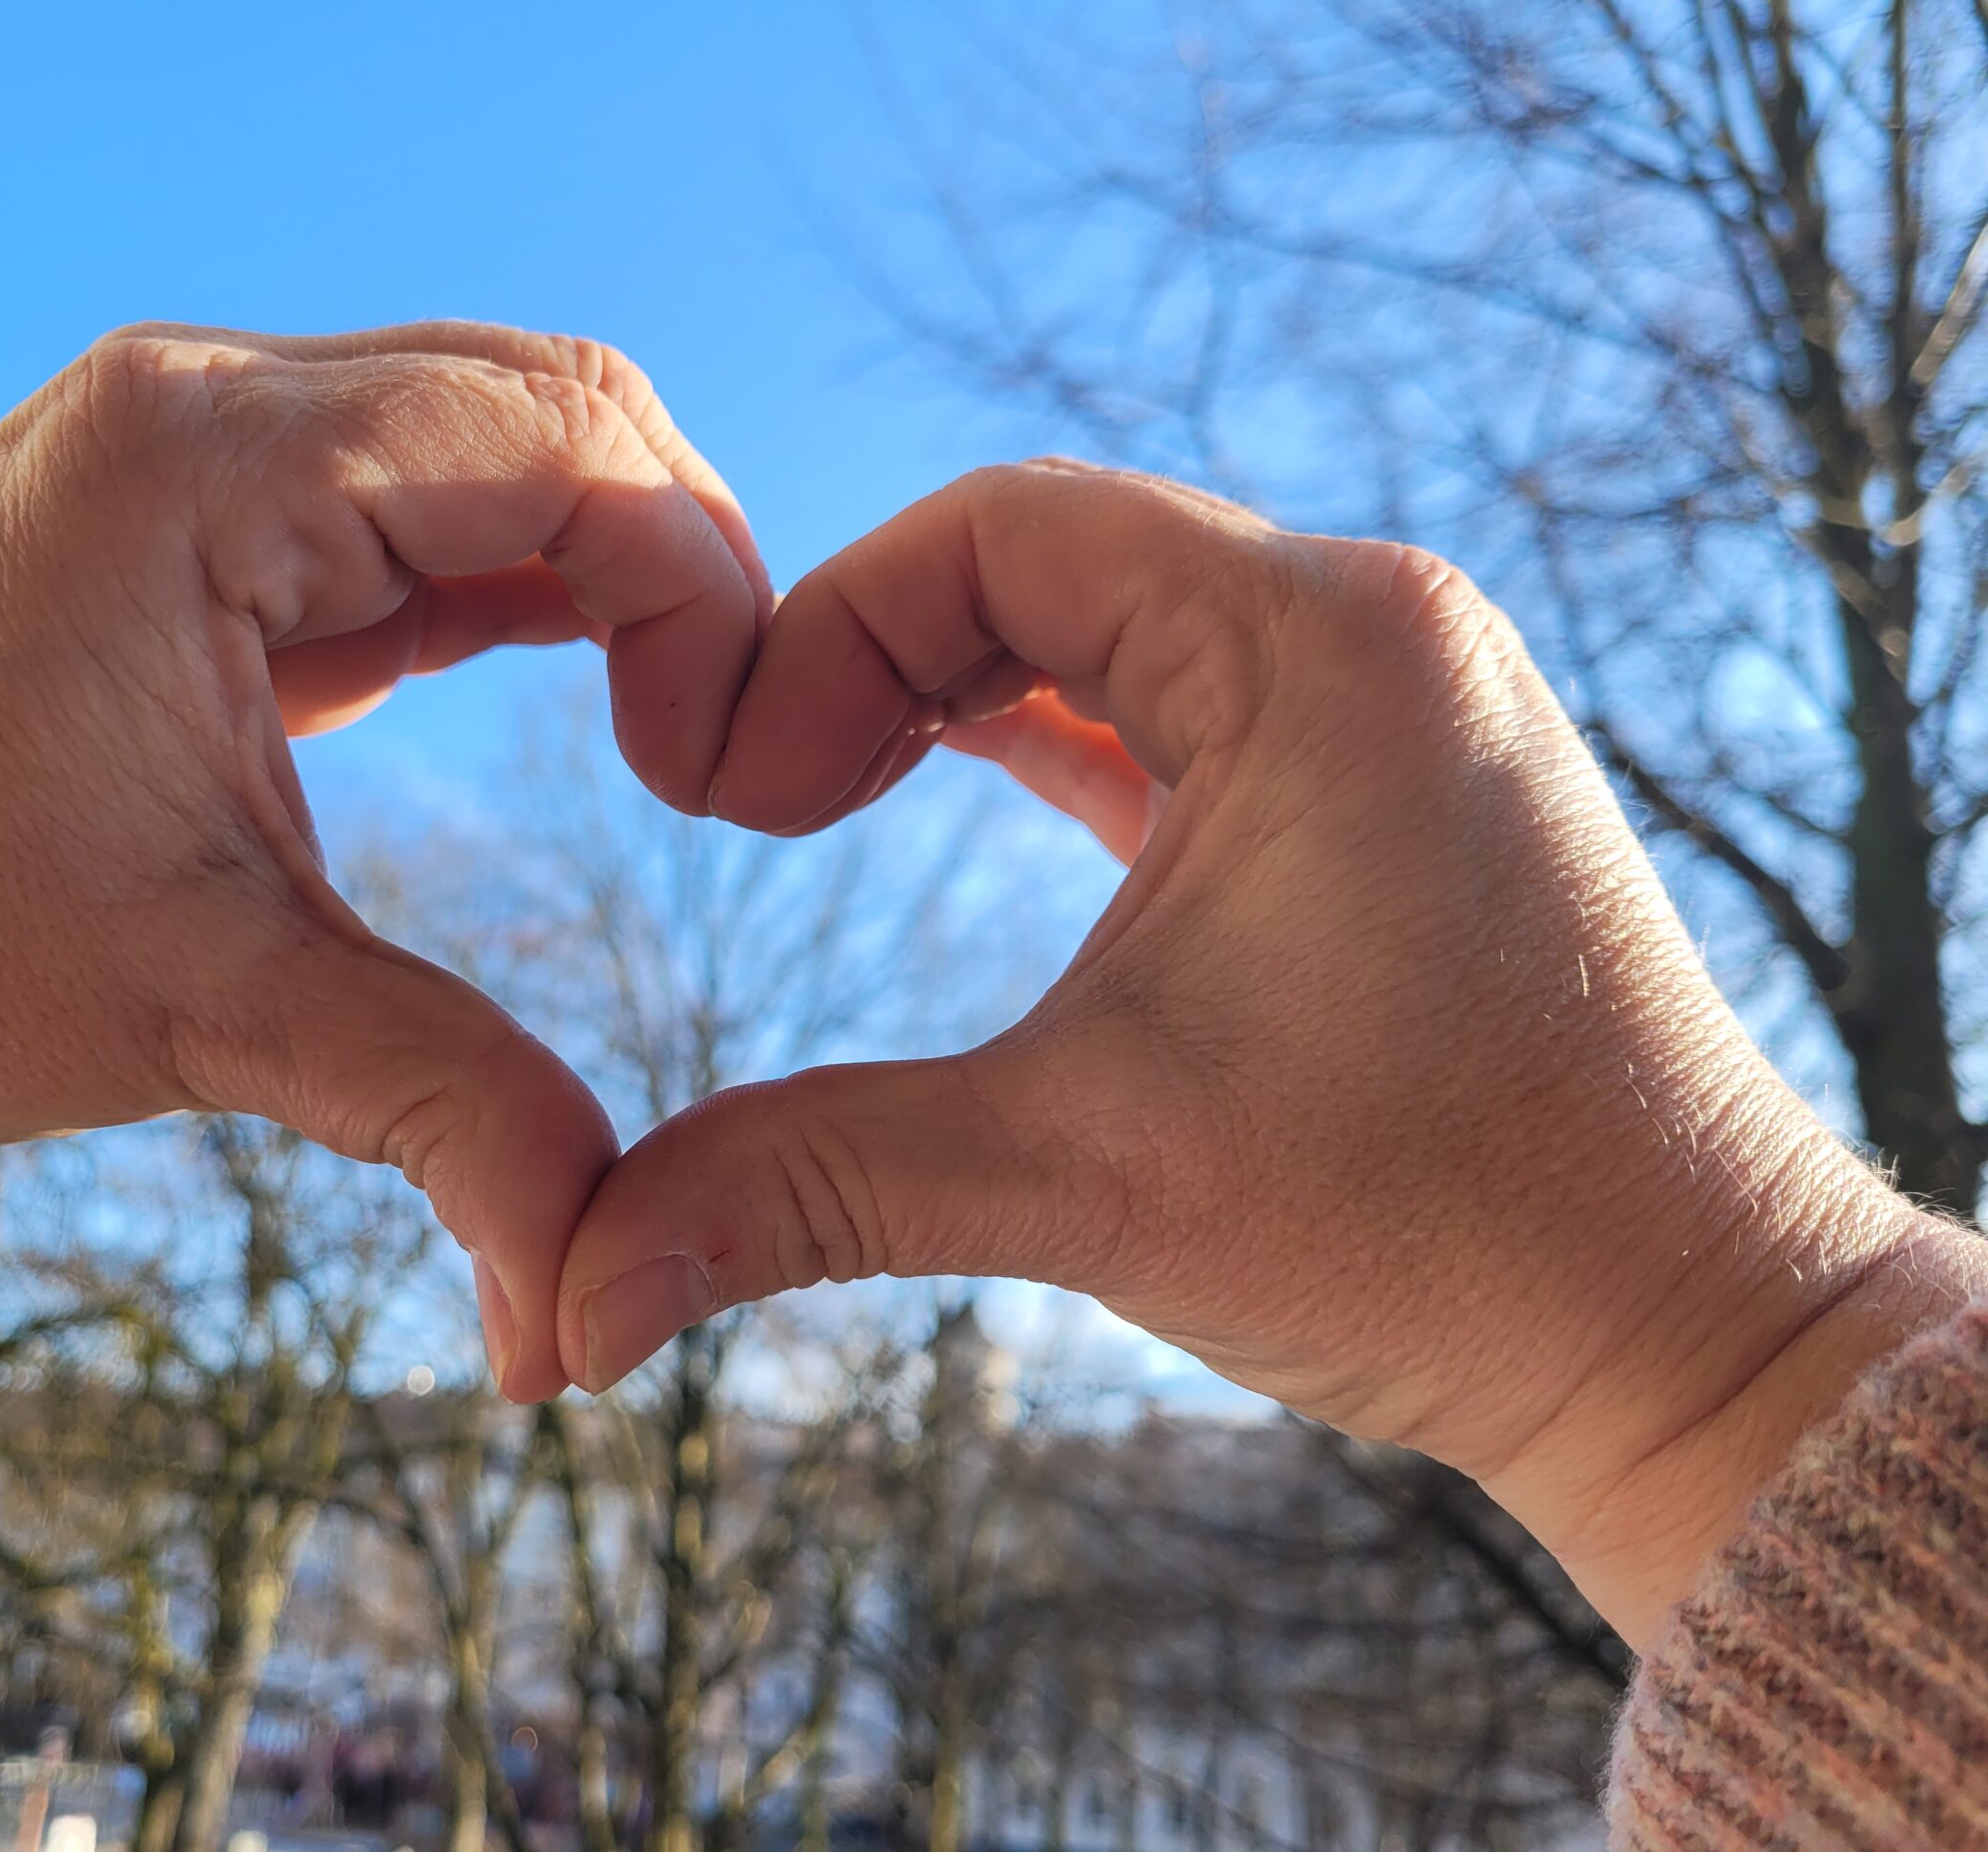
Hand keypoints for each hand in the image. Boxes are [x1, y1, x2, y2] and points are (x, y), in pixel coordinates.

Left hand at [0, 321, 765, 1401]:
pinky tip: (590, 692)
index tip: (716, 781)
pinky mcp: (204, 513)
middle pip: (558, 402)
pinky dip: (532, 584)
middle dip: (685, 568)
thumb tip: (582, 1329)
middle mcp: (208, 405)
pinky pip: (425, 501)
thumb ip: (440, 1117)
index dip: (701, 592)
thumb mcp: (202, 1017)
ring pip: (505, 433)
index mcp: (204, 467)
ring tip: (677, 736)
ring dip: (618, 570)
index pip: (562, 439)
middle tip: (721, 760)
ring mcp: (201, 443)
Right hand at [556, 461, 1987, 1640]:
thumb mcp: (1082, 1176)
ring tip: (817, 799)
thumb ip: (808, 1186)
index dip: (825, 630)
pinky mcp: (1391, 791)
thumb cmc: (1441, 1231)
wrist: (1685, 1337)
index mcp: (1318, 644)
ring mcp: (1395, 708)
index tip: (729, 787)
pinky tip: (952, 793)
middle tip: (755, 804)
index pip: (1001, 528)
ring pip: (1113, 632)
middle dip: (873, 660)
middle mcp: (1373, 634)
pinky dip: (1053, 742)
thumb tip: (573, 1296)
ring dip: (956, 698)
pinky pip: (1181, 709)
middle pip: (1046, 559)